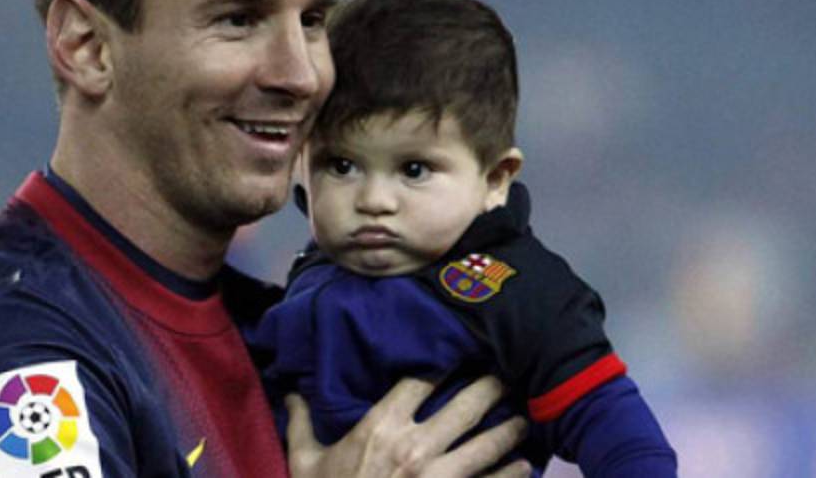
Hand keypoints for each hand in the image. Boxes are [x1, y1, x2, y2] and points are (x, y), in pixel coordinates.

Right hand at [286, 375, 530, 477]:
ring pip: (488, 444)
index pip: (420, 380)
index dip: (442, 361)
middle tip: (504, 376)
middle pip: (466, 405)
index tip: (459, 350)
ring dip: (511, 429)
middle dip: (490, 387)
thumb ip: (301, 422)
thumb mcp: (304, 462)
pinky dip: (512, 473)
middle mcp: (415, 448)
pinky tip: (523, 465)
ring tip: (525, 419)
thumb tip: (291, 390)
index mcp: (380, 428)